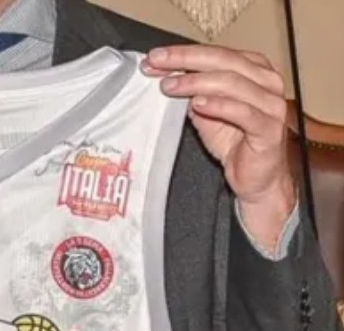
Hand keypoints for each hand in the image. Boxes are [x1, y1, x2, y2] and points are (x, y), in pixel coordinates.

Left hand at [142, 45, 296, 251]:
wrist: (255, 179)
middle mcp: (267, 82)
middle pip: (224, 61)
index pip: (216, 53)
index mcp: (255, 70)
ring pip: (232, 83)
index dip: (184, 54)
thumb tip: (167, 76)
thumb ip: (193, 94)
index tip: (156, 58)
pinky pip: (242, 112)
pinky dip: (218, 106)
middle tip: (159, 64)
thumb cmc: (236, 144)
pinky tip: (197, 104)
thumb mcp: (206, 114)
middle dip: (186, 61)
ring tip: (170, 86)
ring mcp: (271, 104)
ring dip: (196, 83)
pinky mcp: (269, 128)